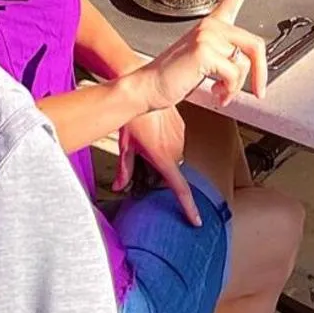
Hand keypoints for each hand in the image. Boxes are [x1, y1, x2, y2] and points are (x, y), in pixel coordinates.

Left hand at [117, 106, 192, 220]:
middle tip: (143, 158)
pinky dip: (167, 141)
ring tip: (146, 140)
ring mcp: (180, 137)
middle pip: (172, 170)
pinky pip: (176, 141)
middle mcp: (175, 150)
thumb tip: (117, 186)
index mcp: (163, 158)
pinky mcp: (181, 127)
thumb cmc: (133, 119)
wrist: (143, 91)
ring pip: (174, 155)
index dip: (188, 207)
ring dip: (163, 154)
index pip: (180, 189)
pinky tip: (154, 131)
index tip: (196, 220)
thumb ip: (124, 169)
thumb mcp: (125, 146)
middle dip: (160, 169)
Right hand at [139, 0, 272, 111]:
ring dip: (235, 86)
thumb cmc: (175, 75)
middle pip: (255, 44)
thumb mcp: (206, 60)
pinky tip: (216, 93)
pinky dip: (229, 90)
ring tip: (220, 91)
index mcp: (212, 24)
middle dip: (261, 73)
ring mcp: (207, 36)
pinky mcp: (203, 51)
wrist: (149, 86)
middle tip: (259, 90)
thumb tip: (251, 68)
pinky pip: (233, 74)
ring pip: (244, 64)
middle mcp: (211, 25)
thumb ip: (227, 56)